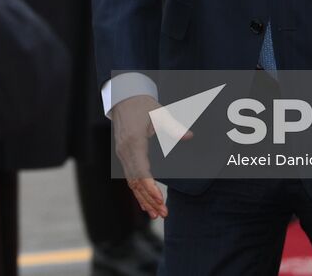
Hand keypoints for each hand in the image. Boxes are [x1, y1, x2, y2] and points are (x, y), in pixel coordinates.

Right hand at [111, 94, 175, 218]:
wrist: (124, 97)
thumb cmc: (142, 105)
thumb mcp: (159, 113)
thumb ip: (173, 127)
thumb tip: (189, 136)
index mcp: (134, 142)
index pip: (141, 171)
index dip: (150, 187)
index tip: (160, 199)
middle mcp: (125, 152)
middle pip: (136, 182)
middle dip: (149, 199)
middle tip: (163, 213)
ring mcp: (122, 155)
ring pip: (132, 183)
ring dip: (143, 199)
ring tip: (156, 215)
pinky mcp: (123, 156)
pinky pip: (129, 178)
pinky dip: (137, 192)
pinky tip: (145, 204)